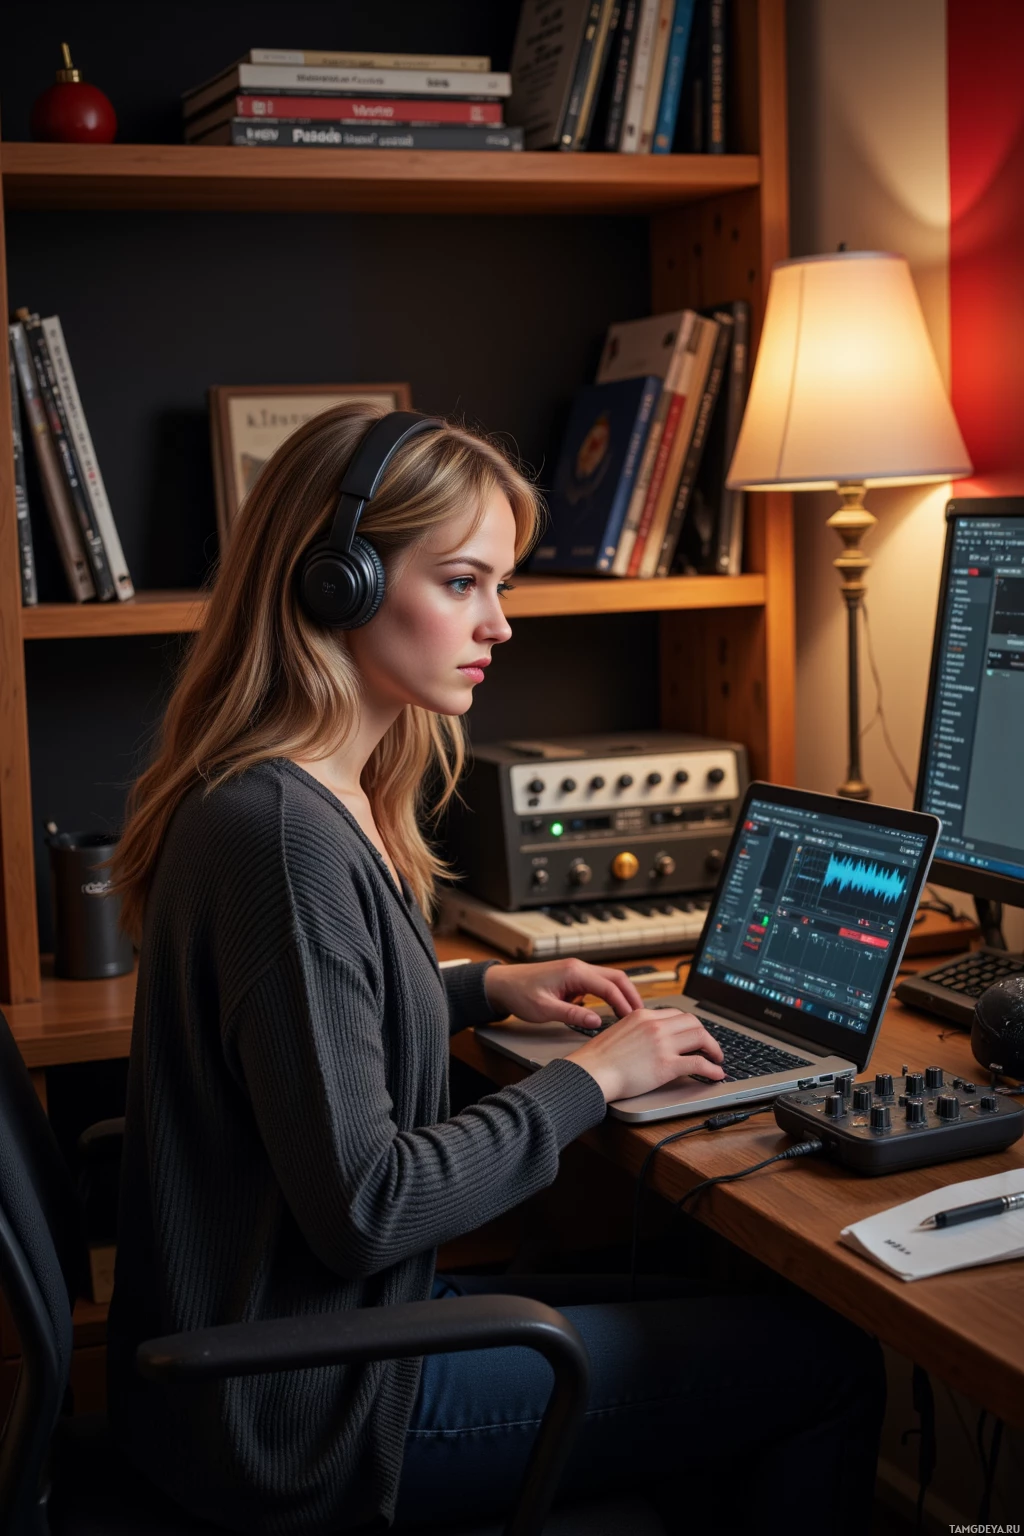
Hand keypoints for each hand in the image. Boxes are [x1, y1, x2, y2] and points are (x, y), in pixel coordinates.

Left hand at [483, 958, 645, 1031]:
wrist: (502, 984)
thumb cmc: (519, 994)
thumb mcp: (544, 1009)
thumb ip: (571, 1014)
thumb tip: (597, 1021)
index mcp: (574, 972)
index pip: (609, 986)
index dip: (624, 1003)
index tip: (633, 1019)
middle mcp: (579, 968)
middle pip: (616, 978)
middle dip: (632, 996)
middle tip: (642, 1016)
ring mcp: (577, 972)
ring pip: (609, 980)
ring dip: (623, 994)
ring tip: (632, 1014)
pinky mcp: (574, 979)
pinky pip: (599, 984)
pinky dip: (611, 995)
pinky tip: (614, 1010)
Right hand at [566, 1007, 725, 1103]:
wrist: (591, 1072)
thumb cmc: (598, 1058)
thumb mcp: (619, 1031)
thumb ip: (637, 1030)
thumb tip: (650, 1040)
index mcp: (643, 1015)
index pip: (676, 1014)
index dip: (690, 1026)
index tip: (695, 1035)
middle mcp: (655, 1025)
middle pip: (693, 1022)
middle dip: (706, 1035)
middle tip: (710, 1047)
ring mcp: (662, 1044)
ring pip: (700, 1038)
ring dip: (713, 1049)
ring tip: (716, 1059)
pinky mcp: (667, 1064)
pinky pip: (698, 1063)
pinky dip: (712, 1069)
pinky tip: (715, 1074)